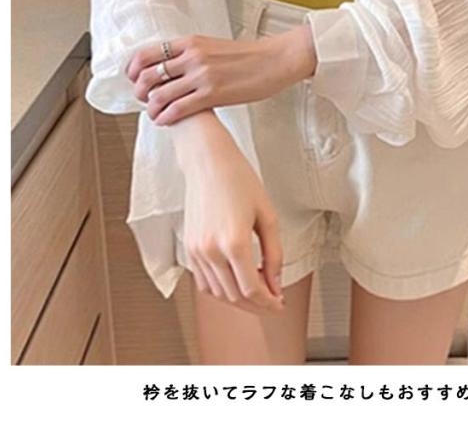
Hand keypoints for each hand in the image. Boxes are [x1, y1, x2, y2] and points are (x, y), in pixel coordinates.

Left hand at [126, 25, 316, 125]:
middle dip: (140, 92)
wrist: (275, 60)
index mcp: (190, 42)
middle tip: (145, 100)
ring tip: (156, 114)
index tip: (134, 80)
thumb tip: (171, 67)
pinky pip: (177, 109)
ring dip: (152, 109)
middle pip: (147, 76)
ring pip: (158, 95)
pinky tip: (167, 121)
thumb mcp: (213, 46)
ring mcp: (201, 76)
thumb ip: (191, 54)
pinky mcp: (212, 94)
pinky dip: (165, 118)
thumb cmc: (249, 56)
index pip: (146, 54)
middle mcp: (191, 57)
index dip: (133, 70)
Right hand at [173, 110, 284, 315]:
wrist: (208, 162)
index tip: (279, 302)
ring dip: (239, 299)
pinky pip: (204, 282)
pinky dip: (221, 289)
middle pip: (235, 297)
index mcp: (234, 243)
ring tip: (257, 289)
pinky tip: (236, 280)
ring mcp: (196, 251)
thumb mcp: (267, 215)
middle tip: (273, 301)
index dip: (269, 303)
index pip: (252, 290)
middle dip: (256, 305)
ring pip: (218, 294)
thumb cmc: (239, 180)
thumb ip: (274, 253)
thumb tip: (276, 283)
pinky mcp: (188, 248)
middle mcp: (211, 251)